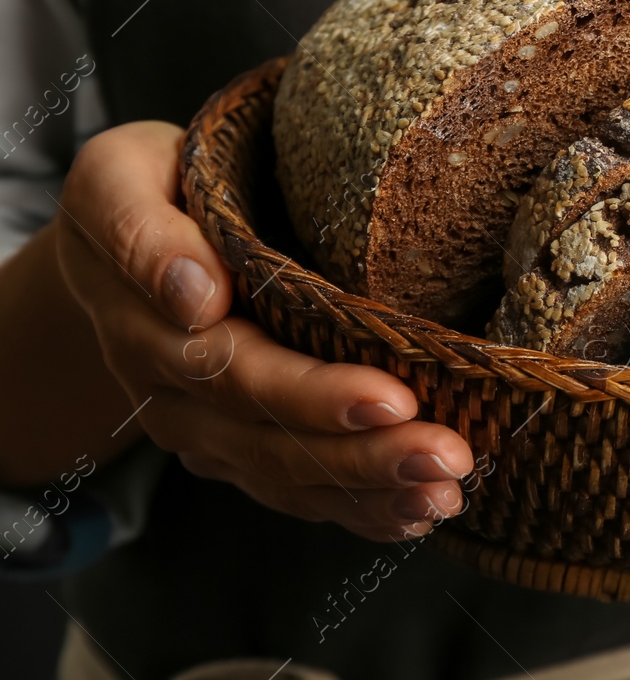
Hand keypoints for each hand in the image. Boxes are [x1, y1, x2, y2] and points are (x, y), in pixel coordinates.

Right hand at [55, 122, 474, 540]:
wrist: (129, 232)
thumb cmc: (153, 182)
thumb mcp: (122, 175)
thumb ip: (142, 229)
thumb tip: (197, 294)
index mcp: (141, 318)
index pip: (232, 368)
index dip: (310, 393)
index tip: (392, 398)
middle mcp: (166, 387)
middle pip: (268, 438)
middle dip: (363, 455)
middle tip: (448, 454)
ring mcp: (200, 425)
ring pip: (285, 476)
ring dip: (372, 491)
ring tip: (448, 492)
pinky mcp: (236, 444)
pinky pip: (294, 490)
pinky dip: (359, 509)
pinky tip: (418, 513)